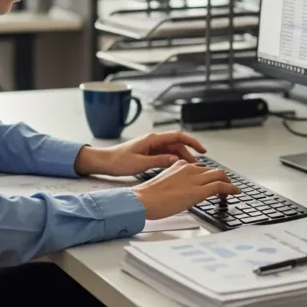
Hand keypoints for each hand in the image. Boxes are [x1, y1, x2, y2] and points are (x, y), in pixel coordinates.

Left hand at [74, 131, 207, 176]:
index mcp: (152, 139)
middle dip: (189, 153)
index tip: (202, 149)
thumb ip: (159, 161)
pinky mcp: (148, 153)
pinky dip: (173, 161)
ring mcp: (151, 147)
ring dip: (181, 158)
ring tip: (190, 169)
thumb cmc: (118, 161)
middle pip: (177, 144)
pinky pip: (165, 155)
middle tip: (197, 165)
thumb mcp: (140, 163)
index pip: (178, 137)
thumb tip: (176, 160)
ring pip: (172, 150)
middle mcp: (153, 141)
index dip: (192, 142)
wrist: (104, 162)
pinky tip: (177, 169)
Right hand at [132, 161, 239, 219]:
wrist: (144, 200)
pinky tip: (235, 192)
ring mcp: (195, 179)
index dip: (207, 175)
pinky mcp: (199, 190)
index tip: (210, 181)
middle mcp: (189, 169)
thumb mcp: (163, 183)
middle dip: (220, 177)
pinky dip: (231, 188)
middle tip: (224, 186)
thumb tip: (180, 191)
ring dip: (227, 182)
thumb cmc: (148, 196)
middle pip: (211, 170)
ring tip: (231, 191)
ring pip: (219, 175)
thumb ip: (174, 183)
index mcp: (179, 166)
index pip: (198, 168)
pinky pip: (221, 186)